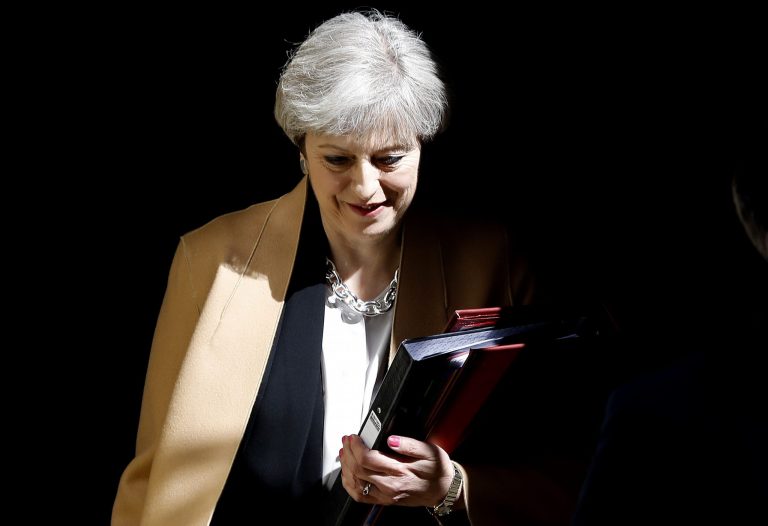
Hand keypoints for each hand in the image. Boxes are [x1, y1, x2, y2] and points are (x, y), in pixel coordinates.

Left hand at [339, 434, 454, 506]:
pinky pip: (360, 496)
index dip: (356, 446)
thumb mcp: (430, 451)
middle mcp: (390, 487)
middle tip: (347, 440)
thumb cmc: (438, 470)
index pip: (368, 460)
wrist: (445, 490)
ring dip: (346, 467)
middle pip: (358, 470)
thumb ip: (410, 445)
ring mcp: (386, 496)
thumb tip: (392, 440)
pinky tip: (347, 473)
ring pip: (356, 484)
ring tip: (344, 453)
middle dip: (348, 453)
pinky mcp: (384, 500)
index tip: (354, 437)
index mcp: (400, 472)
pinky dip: (349, 484)